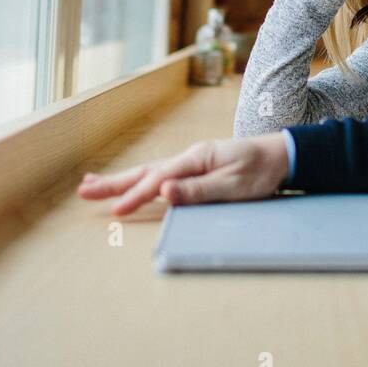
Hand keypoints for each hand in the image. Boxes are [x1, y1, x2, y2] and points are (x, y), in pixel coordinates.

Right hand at [77, 134, 289, 215]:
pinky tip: (134, 182)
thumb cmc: (261, 171)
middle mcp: (190, 157)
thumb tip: (164, 191)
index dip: (136, 197)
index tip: (115, 212)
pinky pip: (162, 173)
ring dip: (122, 179)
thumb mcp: (234, 186)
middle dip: (114, 183)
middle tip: (84, 190)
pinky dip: (142, 178)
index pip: (158, 180)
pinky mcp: (197, 167)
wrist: (283, 154)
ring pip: (150, 171)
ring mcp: (192, 160)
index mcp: (196, 159)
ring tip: (94, 183)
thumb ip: (199, 190)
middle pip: (145, 171)